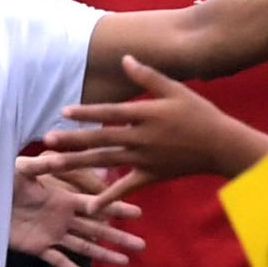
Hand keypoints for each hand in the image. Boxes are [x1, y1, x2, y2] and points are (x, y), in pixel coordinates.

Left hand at [6, 148, 145, 266]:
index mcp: (62, 199)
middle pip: (96, 228)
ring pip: (83, 246)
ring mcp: (52, 234)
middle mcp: (62, 218)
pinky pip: (58, 260)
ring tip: (125, 262)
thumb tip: (58, 152)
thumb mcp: (22, 170)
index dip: (115, 208)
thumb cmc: (1, 182)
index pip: (95, 204)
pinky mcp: (38, 247)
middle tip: (141, 244)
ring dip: (104, 254)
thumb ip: (41, 164)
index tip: (137, 213)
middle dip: (118, 236)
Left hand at [42, 56, 267, 186]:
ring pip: (105, 162)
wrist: (221, 145)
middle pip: (101, 140)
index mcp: (146, 115)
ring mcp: (145, 159)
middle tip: (47, 141)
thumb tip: (125, 59)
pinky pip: (126, 188)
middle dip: (72, 141)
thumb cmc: (199, 114)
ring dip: (78, 164)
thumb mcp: (175, 89)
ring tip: (53, 165)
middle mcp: (142, 138)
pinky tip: (89, 207)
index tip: (64, 112)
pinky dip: (108, 198)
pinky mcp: (150, 175)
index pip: (110, 114)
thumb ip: (147, 76)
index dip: (87, 113)